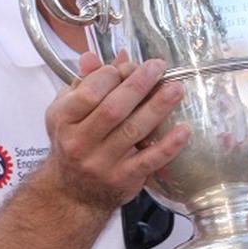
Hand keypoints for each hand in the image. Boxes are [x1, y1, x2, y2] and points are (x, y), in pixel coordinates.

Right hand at [40, 50, 189, 210]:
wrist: (72, 192)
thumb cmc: (73, 143)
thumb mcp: (67, 112)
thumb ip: (83, 83)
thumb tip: (94, 56)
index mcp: (64, 120)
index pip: (89, 93)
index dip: (111, 75)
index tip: (127, 66)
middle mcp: (80, 143)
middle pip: (113, 109)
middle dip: (139, 85)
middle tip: (158, 67)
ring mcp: (101, 163)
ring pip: (133, 131)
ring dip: (158, 108)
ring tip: (175, 89)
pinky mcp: (123, 178)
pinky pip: (149, 160)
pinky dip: (168, 146)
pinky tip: (184, 130)